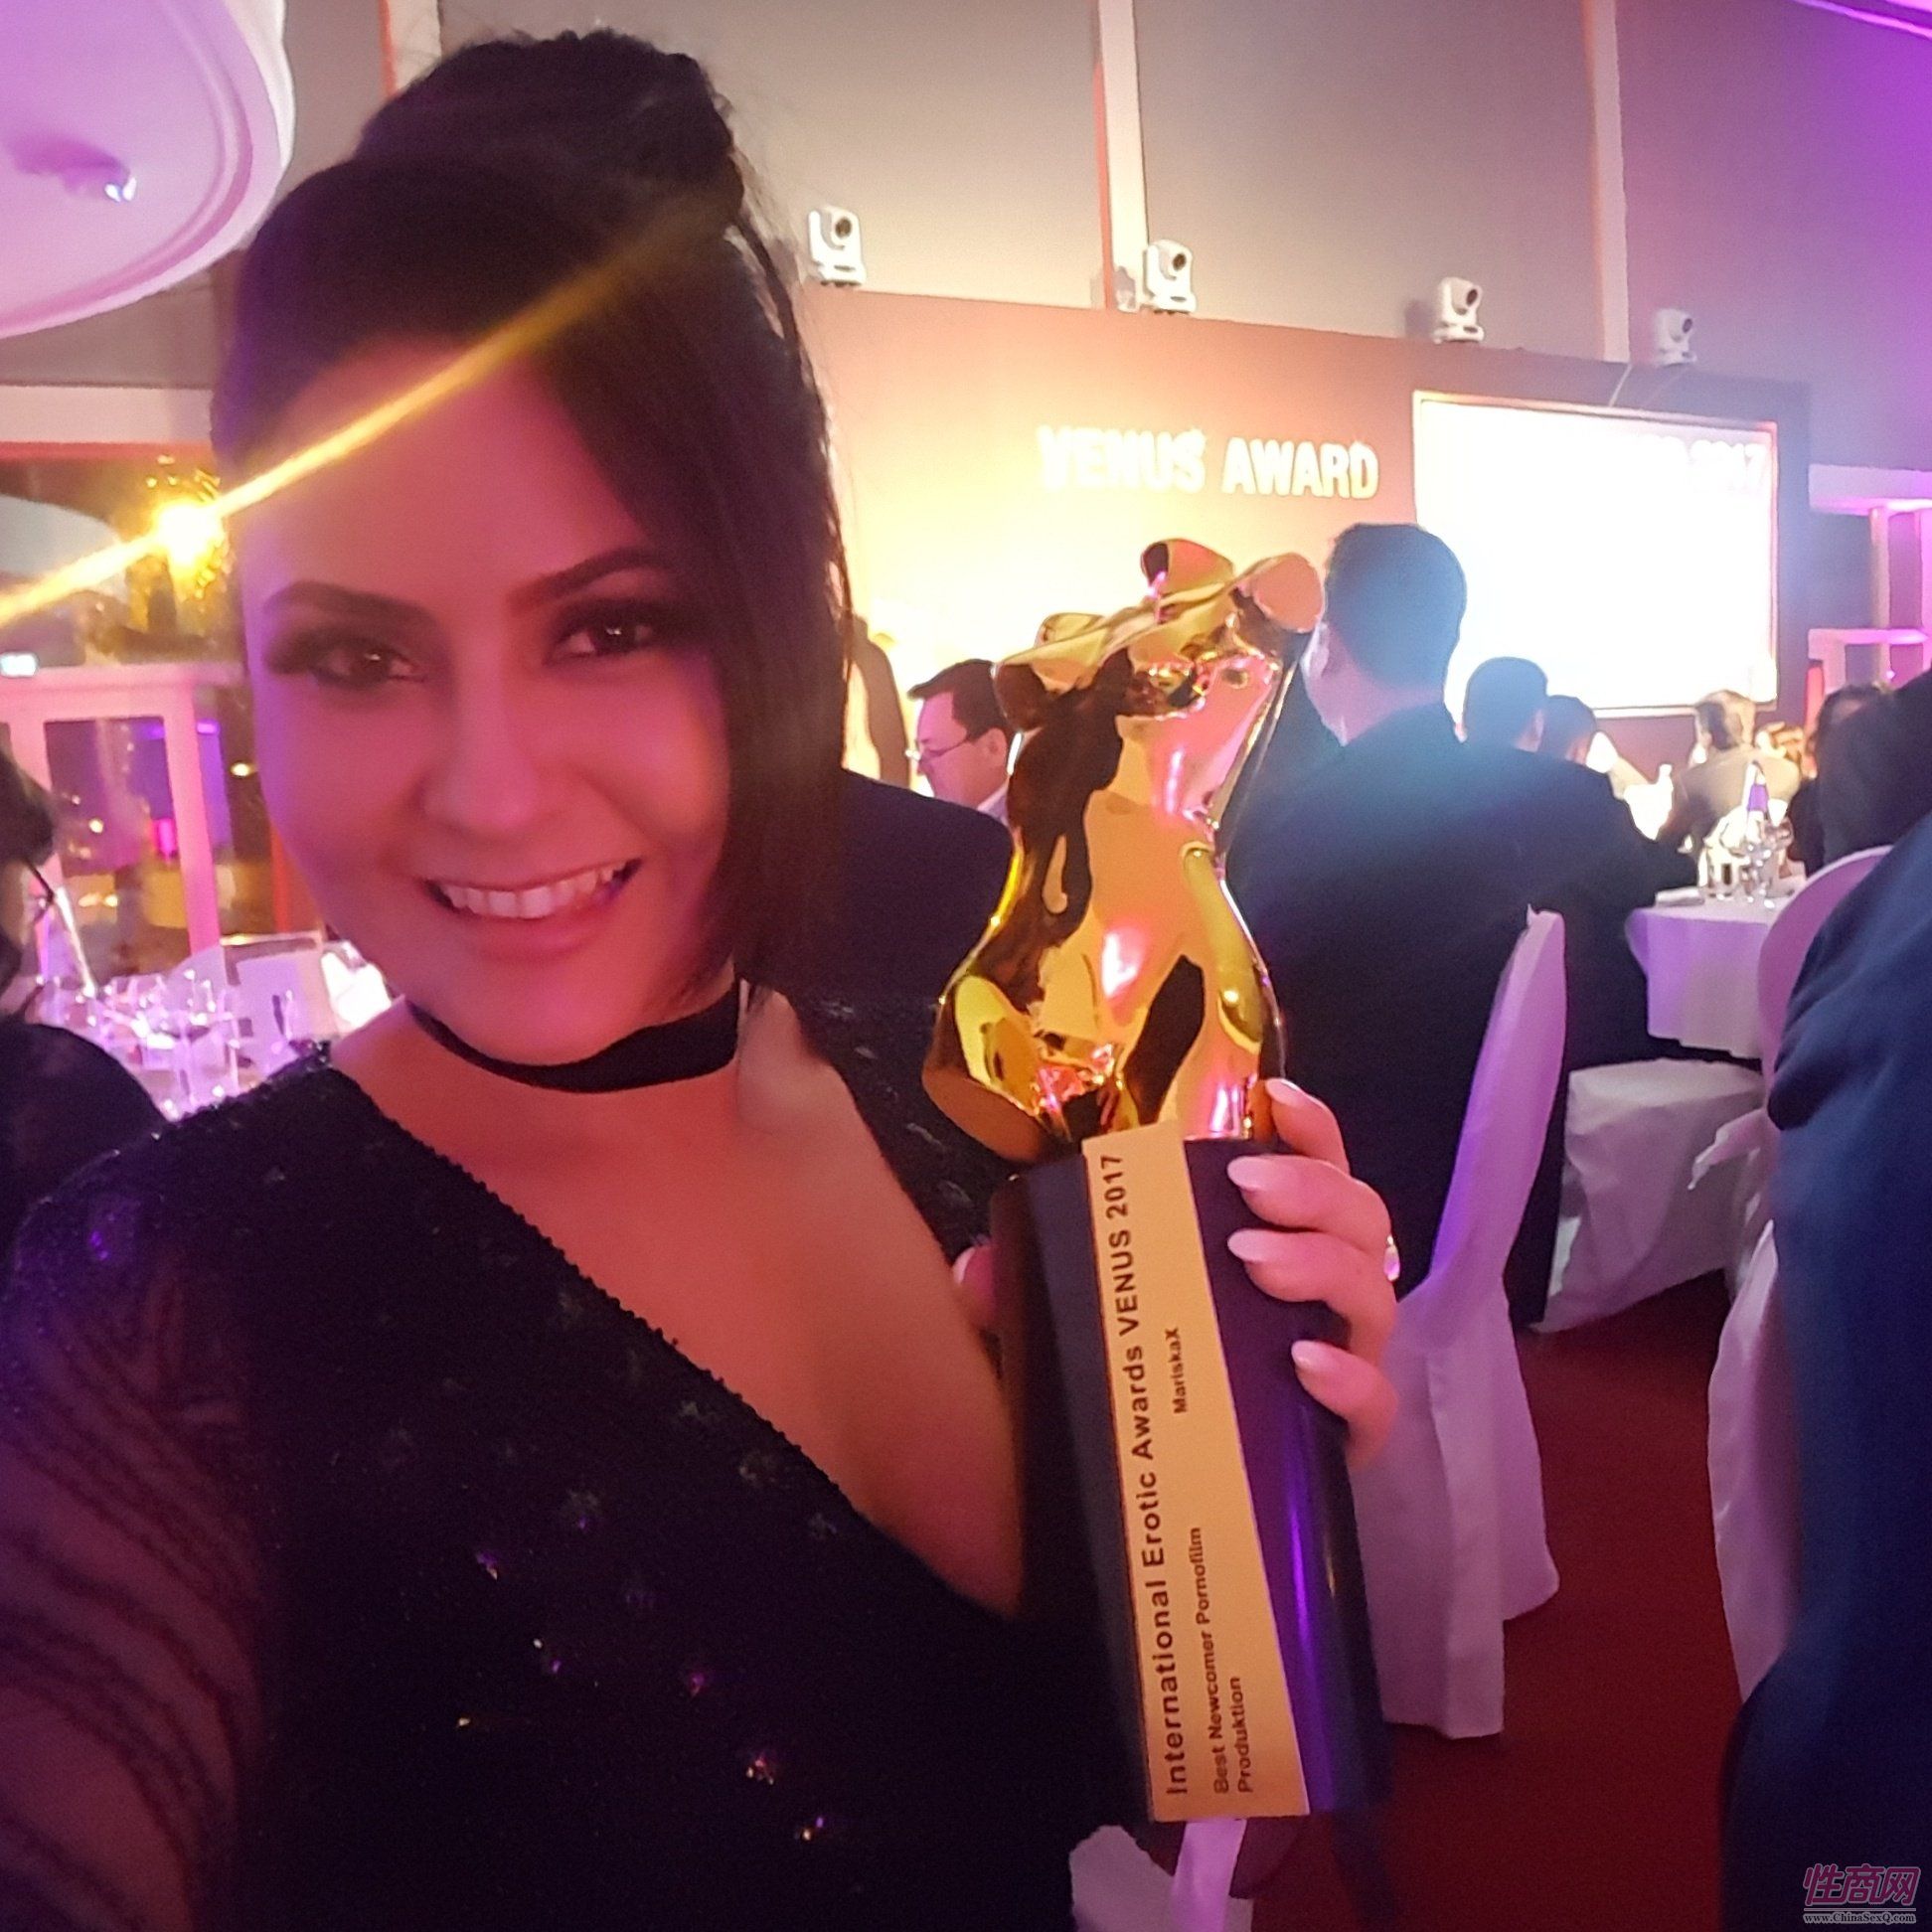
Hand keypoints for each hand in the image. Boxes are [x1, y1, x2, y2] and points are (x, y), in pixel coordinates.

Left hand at [952, 1078, 1398, 1464]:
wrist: (1148, 1508)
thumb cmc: (1125, 1383)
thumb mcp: (1057, 1325)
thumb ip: (1013, 1292)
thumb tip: (979, 1272)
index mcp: (1271, 1242)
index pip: (1314, 1168)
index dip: (1311, 1128)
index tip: (1279, 1099)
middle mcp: (1317, 1295)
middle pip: (1357, 1218)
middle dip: (1312, 1190)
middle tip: (1246, 1191)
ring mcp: (1337, 1363)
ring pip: (1372, 1294)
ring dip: (1322, 1265)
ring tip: (1253, 1261)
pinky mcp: (1342, 1442)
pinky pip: (1375, 1406)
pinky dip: (1350, 1379)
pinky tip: (1304, 1366)